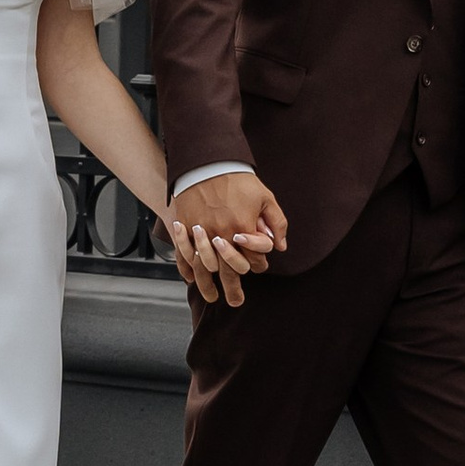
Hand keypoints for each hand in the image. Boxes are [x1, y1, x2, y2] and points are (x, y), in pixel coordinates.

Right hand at [170, 170, 286, 308]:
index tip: (259, 268)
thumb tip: (280, 247)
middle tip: (235, 301)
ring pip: (204, 269)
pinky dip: (187, 269)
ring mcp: (200, 234)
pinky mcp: (184, 229)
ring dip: (208, 286)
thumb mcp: (265, 197)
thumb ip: (276, 223)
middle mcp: (221, 235)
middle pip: (228, 271)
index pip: (252, 259)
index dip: (258, 266)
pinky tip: (191, 279)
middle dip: (233, 289)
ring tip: (212, 297)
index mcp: (243, 228)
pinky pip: (184, 256)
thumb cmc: (238, 180)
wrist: (207, 163)